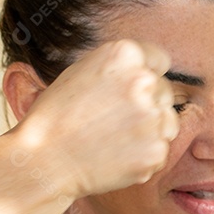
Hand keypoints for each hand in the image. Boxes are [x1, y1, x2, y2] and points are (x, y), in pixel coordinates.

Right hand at [11, 39, 178, 198]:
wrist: (44, 158)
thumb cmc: (57, 115)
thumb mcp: (83, 73)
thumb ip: (121, 70)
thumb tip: (150, 72)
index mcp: (125, 55)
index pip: (159, 59)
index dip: (145, 75)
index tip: (132, 90)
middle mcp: (145, 81)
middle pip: (165, 92)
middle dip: (148, 104)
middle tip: (114, 119)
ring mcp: (154, 118)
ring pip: (168, 121)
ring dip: (151, 129)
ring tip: (115, 137)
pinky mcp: (157, 150)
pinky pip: (161, 150)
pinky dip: (144, 155)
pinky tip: (116, 155)